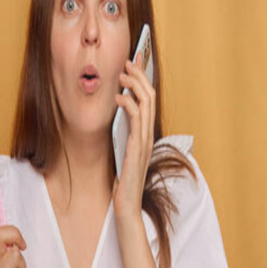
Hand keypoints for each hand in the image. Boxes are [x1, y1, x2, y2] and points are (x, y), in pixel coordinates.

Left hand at [113, 50, 154, 222]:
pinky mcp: (136, 148)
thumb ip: (123, 135)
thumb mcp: (121, 152)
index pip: (149, 101)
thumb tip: (115, 115)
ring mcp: (144, 142)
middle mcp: (148, 136)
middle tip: (129, 61)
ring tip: (122, 74)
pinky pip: (136, 119)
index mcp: (145, 136)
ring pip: (146, 103)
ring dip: (134, 84)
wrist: (126, 206)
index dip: (145, 80)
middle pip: (150, 96)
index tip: (137, 62)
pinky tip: (118, 97)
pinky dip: (128, 103)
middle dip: (140, 75)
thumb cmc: (123, 183)